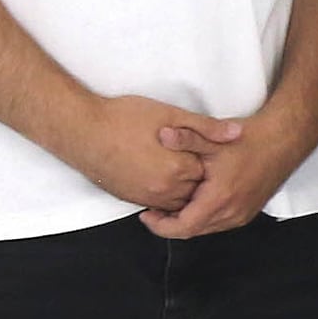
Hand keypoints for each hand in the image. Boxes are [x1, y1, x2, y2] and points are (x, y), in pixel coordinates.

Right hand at [67, 93, 224, 216]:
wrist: (79, 130)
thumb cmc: (123, 117)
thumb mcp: (170, 114)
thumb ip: (206, 127)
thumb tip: (238, 133)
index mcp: (178, 168)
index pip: (210, 172)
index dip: (213, 159)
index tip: (215, 150)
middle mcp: (163, 188)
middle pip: (196, 190)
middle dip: (202, 177)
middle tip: (207, 162)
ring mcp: (144, 196)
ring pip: (178, 201)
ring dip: (185, 189)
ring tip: (186, 169)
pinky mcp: (128, 198)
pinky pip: (157, 204)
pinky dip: (166, 195)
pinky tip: (167, 177)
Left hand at [139, 106, 308, 237]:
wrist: (283, 140)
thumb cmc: (251, 140)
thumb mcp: (214, 138)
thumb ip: (186, 138)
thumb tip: (163, 135)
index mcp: (219, 199)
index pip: (182, 227)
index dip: (159, 225)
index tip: (145, 214)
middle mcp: (232, 212)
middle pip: (192, 231)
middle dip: (169, 224)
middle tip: (153, 210)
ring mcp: (241, 214)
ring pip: (205, 229)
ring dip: (186, 221)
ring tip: (170, 206)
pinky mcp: (248, 211)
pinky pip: (218, 223)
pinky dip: (202, 217)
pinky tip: (194, 201)